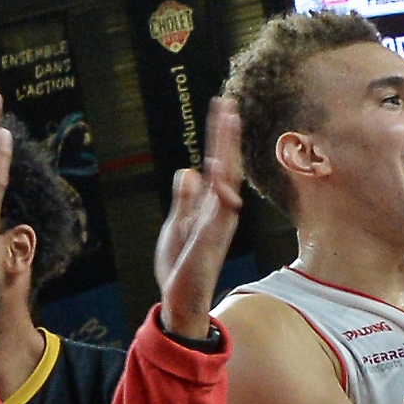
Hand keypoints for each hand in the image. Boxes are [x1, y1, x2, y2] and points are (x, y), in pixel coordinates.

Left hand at [154, 96, 248, 343]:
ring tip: (227, 119)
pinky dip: (219, 183)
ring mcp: (219, 222)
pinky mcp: (211, 236)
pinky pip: (220, 204)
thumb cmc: (179, 267)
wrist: (179, 299)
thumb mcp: (176, 225)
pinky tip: (215, 161)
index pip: (218, 165)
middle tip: (227, 103)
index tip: (221, 110)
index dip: (219, 138)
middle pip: (227, 165)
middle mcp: (221, 210)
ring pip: (227, 177)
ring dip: (227, 148)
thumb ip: (185, 200)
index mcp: (211, 207)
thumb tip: (188, 170)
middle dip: (226, 135)